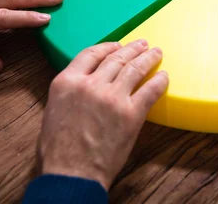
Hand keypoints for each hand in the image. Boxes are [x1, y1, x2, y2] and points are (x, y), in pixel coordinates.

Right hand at [38, 40, 168, 189]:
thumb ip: (71, 91)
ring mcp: (113, 96)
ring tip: (156, 53)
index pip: (91, 53)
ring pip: (134, 68)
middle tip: (142, 44)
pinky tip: (164, 76)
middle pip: (116, 58)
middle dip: (132, 49)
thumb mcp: (54, 110)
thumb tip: (85, 84)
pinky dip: (159, 81)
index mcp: (67, 81)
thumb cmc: (58, 149)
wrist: (72, 173)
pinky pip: (150, 89)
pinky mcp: (131, 112)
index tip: (118, 45)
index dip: (108, 47)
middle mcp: (91, 84)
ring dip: (148, 58)